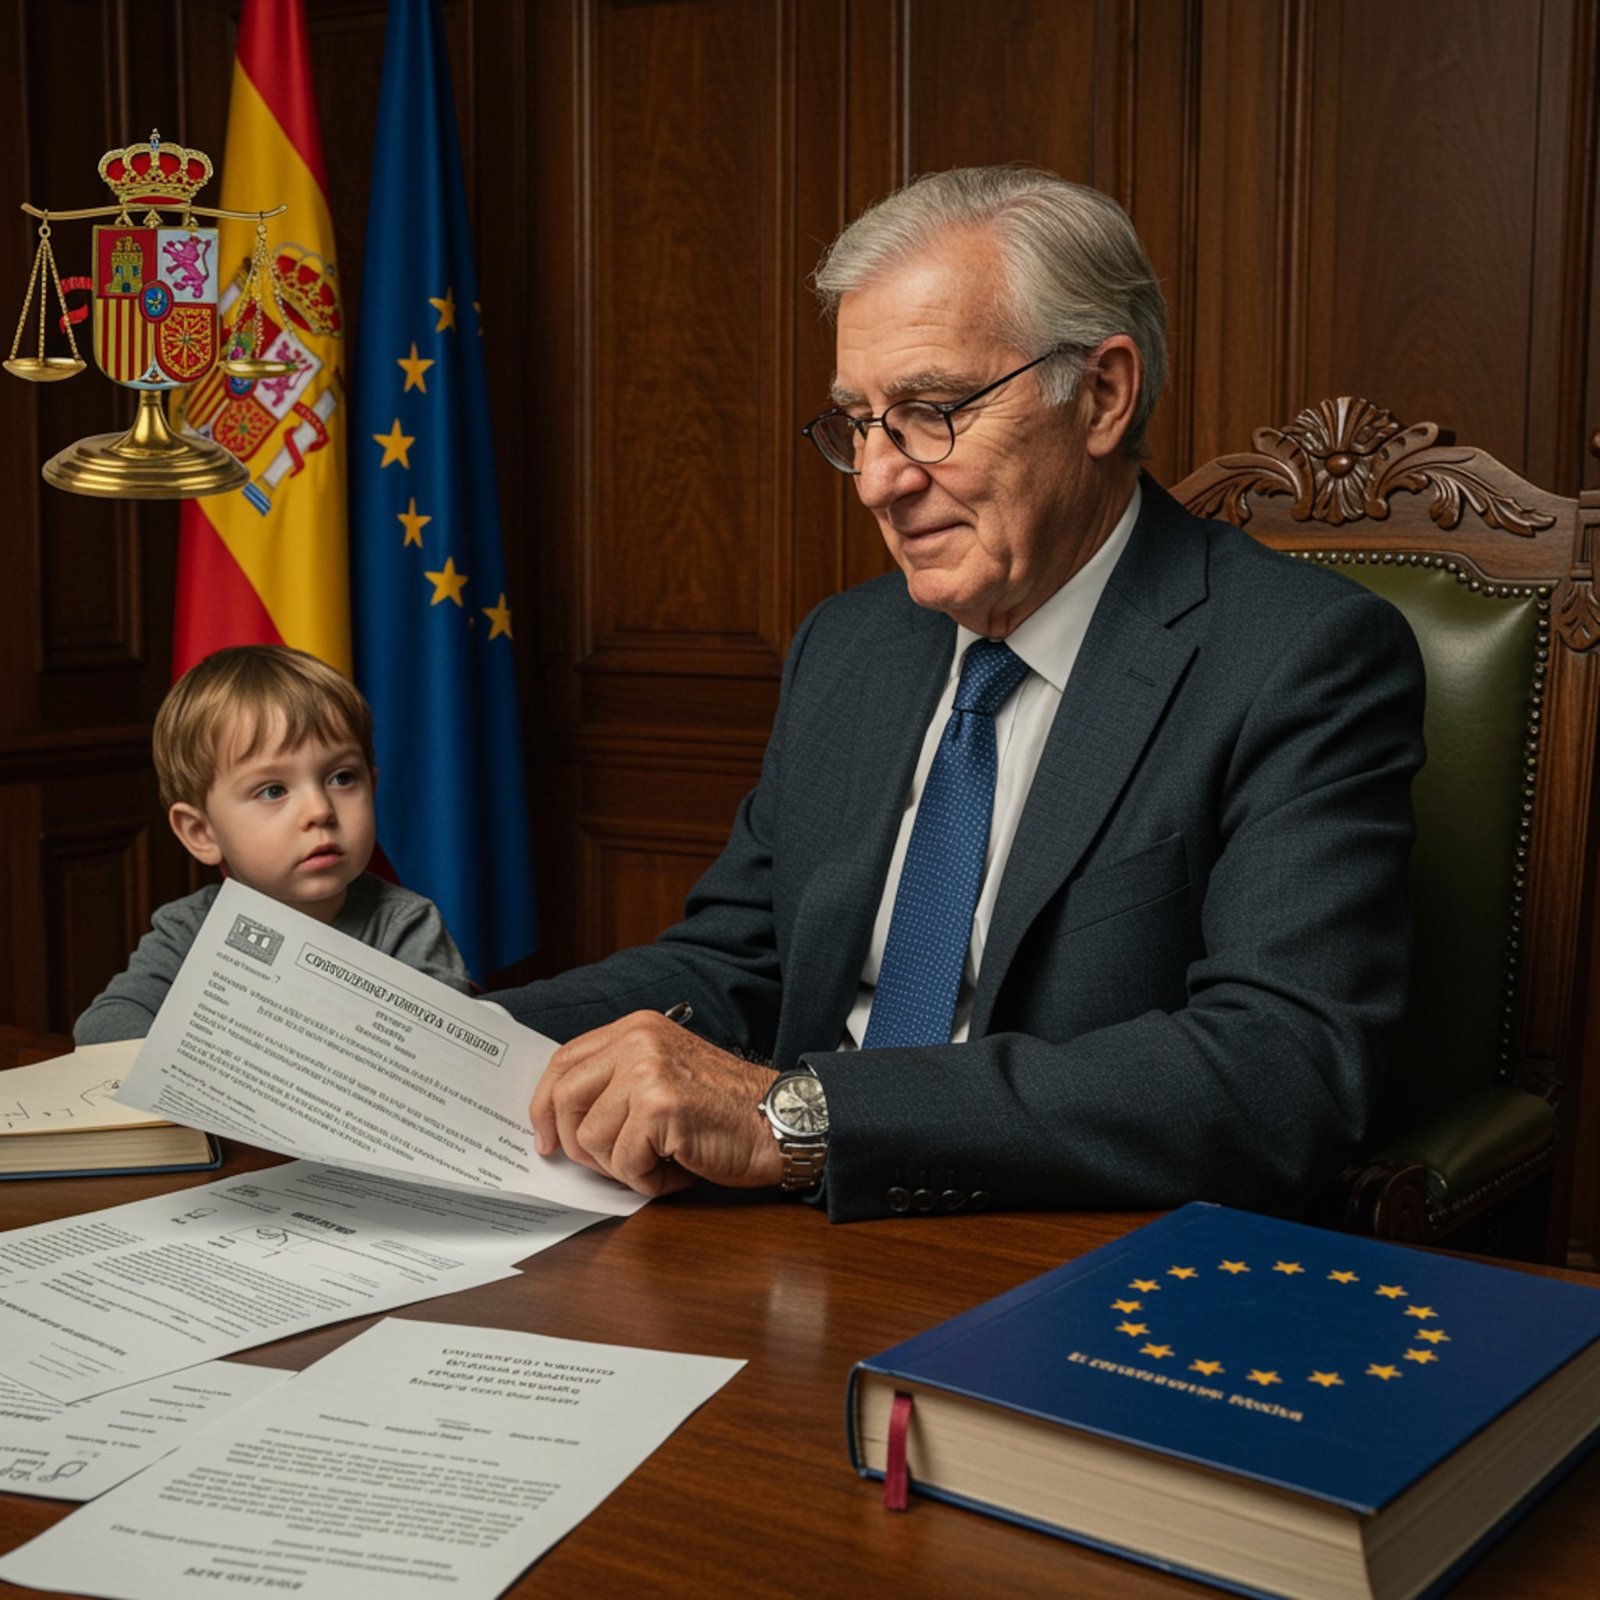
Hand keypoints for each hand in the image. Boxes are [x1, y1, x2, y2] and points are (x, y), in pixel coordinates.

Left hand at [528, 1011, 782, 1196]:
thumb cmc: (726, 1108)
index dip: (545, 1105)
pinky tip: (677, 1170)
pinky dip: (647, 1181)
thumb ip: (617, 1081)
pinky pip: (623, 1163)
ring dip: (622, 1167)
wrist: (780, 1121)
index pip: (563, 1062)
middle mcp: (638, 1041)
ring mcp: (648, 1071)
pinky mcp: (660, 1106)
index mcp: (636, 1029)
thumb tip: (561, 1120)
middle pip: (563, 1099)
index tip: (547, 1138)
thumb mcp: (664, 1074)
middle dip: (576, 1144)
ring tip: (660, 1161)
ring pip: (591, 1139)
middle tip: (609, 1165)